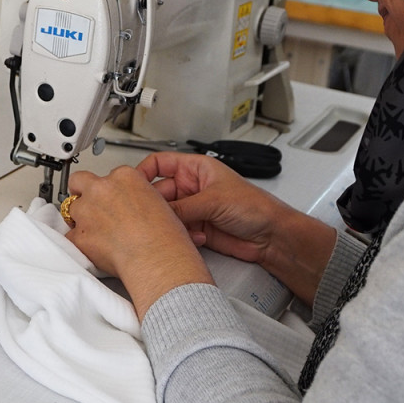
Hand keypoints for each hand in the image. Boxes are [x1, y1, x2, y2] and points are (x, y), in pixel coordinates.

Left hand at [64, 165, 211, 318]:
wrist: (157, 258)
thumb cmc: (165, 236)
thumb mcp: (158, 201)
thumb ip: (136, 196)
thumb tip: (131, 204)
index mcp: (124, 176)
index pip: (108, 176)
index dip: (109, 190)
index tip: (111, 199)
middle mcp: (102, 189)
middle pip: (79, 181)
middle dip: (82, 192)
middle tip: (92, 206)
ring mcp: (87, 211)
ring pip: (72, 209)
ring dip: (81, 219)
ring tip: (98, 234)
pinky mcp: (79, 235)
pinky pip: (71, 236)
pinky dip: (79, 243)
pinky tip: (94, 249)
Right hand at [139, 152, 337, 304]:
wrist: (271, 237)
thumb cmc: (255, 207)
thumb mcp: (214, 200)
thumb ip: (182, 207)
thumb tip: (156, 211)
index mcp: (196, 168)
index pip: (159, 164)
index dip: (143, 173)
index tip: (132, 186)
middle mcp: (192, 187)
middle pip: (159, 193)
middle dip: (156, 206)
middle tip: (152, 216)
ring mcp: (193, 209)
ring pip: (166, 215)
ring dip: (171, 224)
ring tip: (180, 229)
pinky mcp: (196, 229)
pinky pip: (177, 232)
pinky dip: (182, 237)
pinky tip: (197, 238)